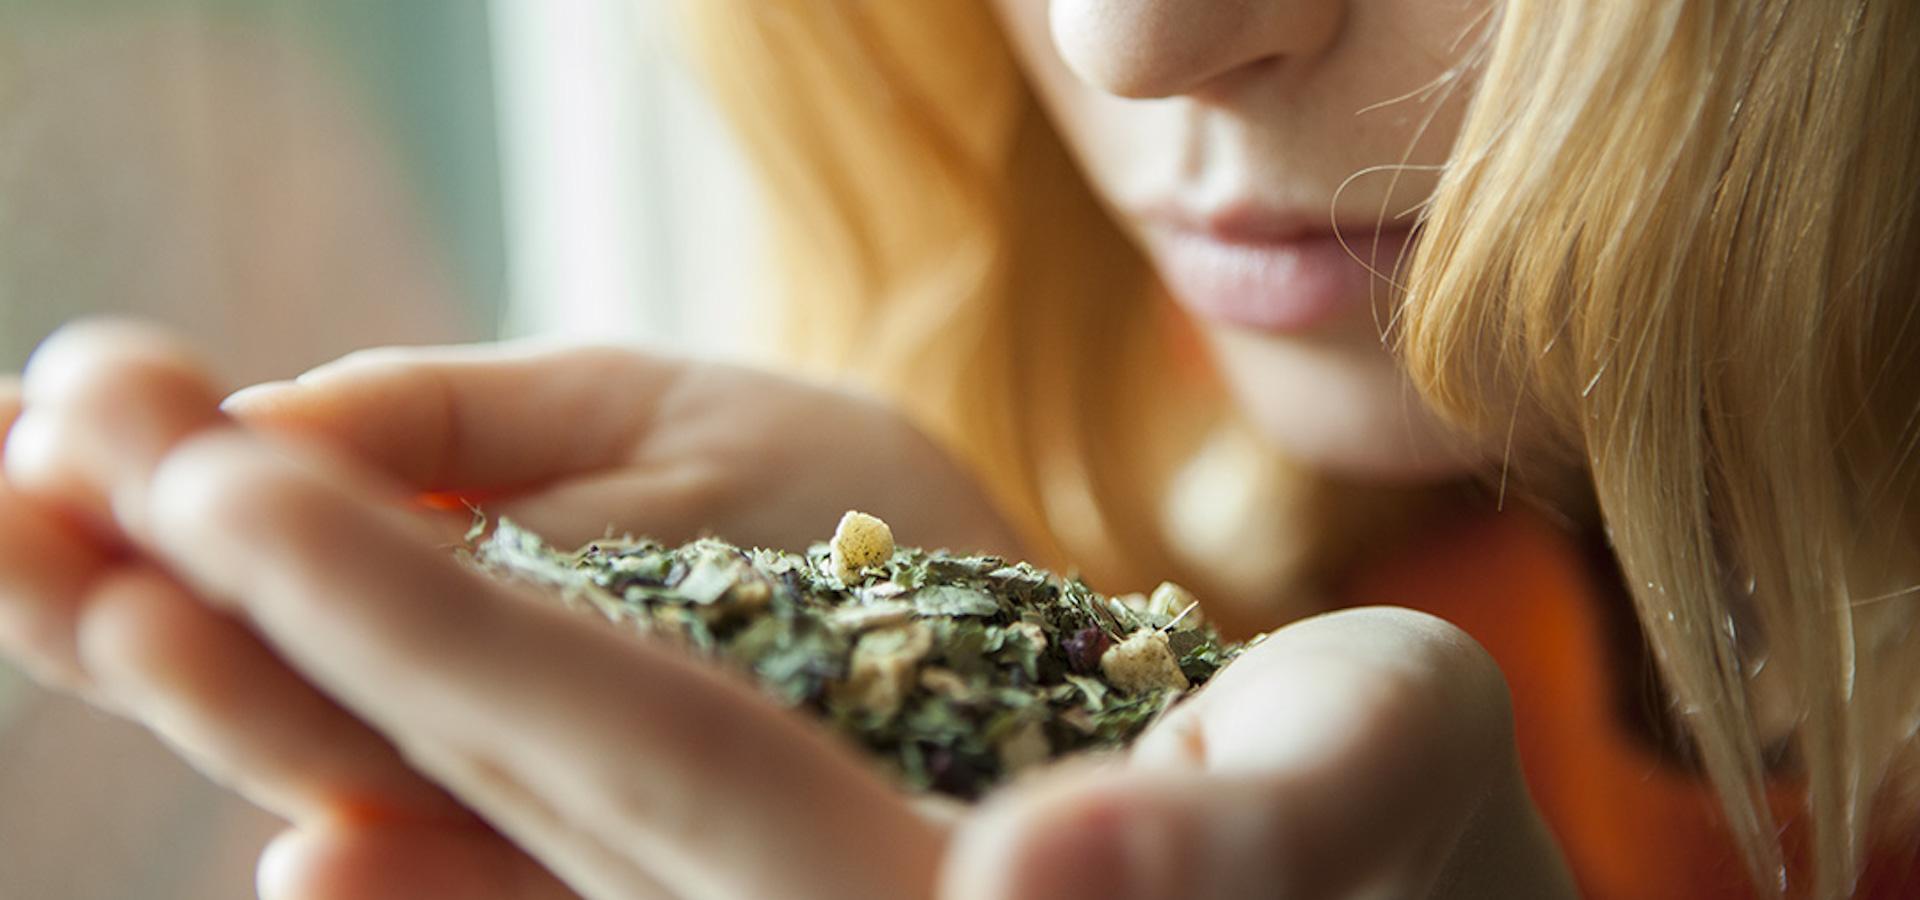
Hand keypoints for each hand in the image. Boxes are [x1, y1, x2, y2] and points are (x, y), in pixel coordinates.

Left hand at [0, 321, 1577, 898]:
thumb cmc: (1394, 835)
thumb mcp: (1361, 789)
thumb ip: (1218, 847)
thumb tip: (1026, 886)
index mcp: (898, 895)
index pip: (612, 727)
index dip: (409, 604)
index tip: (214, 465)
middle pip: (489, 757)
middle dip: (280, 615)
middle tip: (79, 462)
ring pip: (480, 800)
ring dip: (289, 685)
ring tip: (106, 558)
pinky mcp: (766, 890)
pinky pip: (549, 841)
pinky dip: (406, 785)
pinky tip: (277, 760)